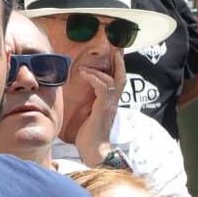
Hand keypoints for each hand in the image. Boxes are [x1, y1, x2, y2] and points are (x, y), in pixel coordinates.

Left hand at [72, 48, 124, 165]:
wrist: (94, 151)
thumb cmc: (88, 136)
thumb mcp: (87, 116)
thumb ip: (87, 104)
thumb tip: (76, 95)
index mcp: (110, 102)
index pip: (117, 79)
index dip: (117, 66)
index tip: (115, 51)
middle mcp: (113, 101)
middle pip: (122, 75)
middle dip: (119, 60)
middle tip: (116, 45)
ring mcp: (110, 104)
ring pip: (113, 79)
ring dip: (102, 69)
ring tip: (92, 63)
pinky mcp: (104, 108)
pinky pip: (103, 87)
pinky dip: (94, 78)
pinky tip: (84, 74)